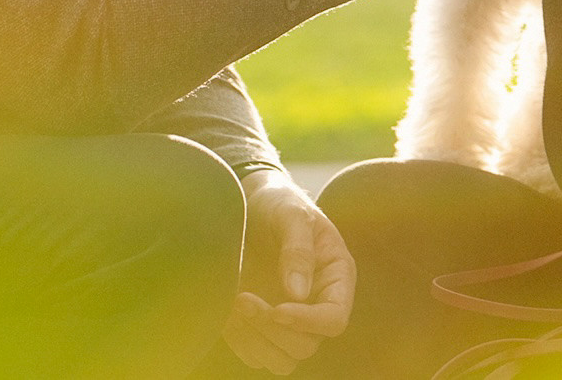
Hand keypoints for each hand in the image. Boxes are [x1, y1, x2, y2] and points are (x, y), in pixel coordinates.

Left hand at [220, 171, 354, 373]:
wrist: (248, 202)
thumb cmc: (277, 201)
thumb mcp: (291, 214)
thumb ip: (298, 249)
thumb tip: (298, 294)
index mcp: (336, 277)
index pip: (334, 319)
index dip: (307, 322)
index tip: (277, 309)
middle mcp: (317, 303)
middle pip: (306, 345)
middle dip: (273, 328)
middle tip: (245, 299)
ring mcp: (290, 317)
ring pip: (283, 359)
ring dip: (256, 341)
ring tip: (235, 306)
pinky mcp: (264, 324)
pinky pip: (256, 355)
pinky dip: (240, 342)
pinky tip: (226, 312)